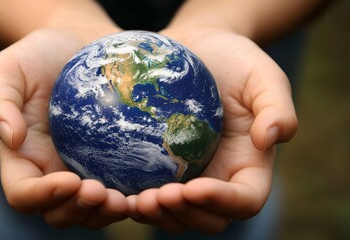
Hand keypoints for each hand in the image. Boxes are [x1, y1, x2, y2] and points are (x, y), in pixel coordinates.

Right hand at [0, 28, 126, 228]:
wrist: (76, 45)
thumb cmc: (38, 56)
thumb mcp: (9, 70)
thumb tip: (9, 137)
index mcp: (22, 158)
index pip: (23, 193)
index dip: (43, 196)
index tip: (69, 180)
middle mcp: (51, 172)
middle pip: (59, 212)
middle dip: (79, 211)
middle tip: (103, 193)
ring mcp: (82, 169)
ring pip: (90, 210)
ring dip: (106, 213)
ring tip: (126, 199)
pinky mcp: (110, 162)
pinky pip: (120, 189)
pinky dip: (131, 197)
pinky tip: (150, 188)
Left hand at [127, 28, 297, 233]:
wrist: (198, 49)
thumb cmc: (235, 62)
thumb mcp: (263, 76)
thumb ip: (277, 108)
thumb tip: (271, 140)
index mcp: (248, 166)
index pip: (245, 200)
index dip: (222, 202)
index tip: (194, 187)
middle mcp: (219, 178)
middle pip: (208, 218)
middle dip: (184, 215)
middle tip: (157, 197)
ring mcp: (188, 175)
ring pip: (176, 215)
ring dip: (157, 216)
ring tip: (136, 201)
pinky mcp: (160, 167)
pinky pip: (149, 193)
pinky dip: (136, 200)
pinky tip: (117, 190)